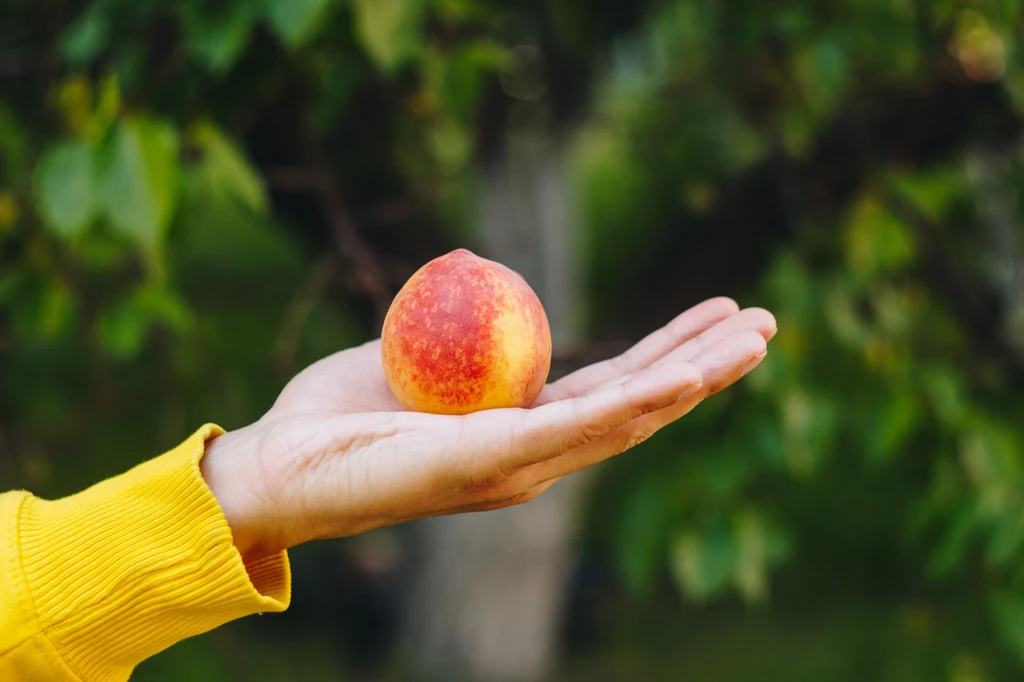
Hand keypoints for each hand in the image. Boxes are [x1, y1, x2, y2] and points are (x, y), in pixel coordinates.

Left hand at [201, 298, 775, 561]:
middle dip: (707, 363)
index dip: (669, 352)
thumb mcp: (408, 351)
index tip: (716, 313)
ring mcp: (521, 467)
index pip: (612, 388)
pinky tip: (688, 375)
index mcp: (522, 430)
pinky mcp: (494, 466)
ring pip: (627, 417)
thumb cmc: (336, 414)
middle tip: (765, 322)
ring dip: (695, 377)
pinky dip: (637, 400)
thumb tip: (472, 270)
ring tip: (755, 339)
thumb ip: (453, 329)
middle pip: (639, 404)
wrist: (278, 468)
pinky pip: (577, 426)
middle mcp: (536, 456)